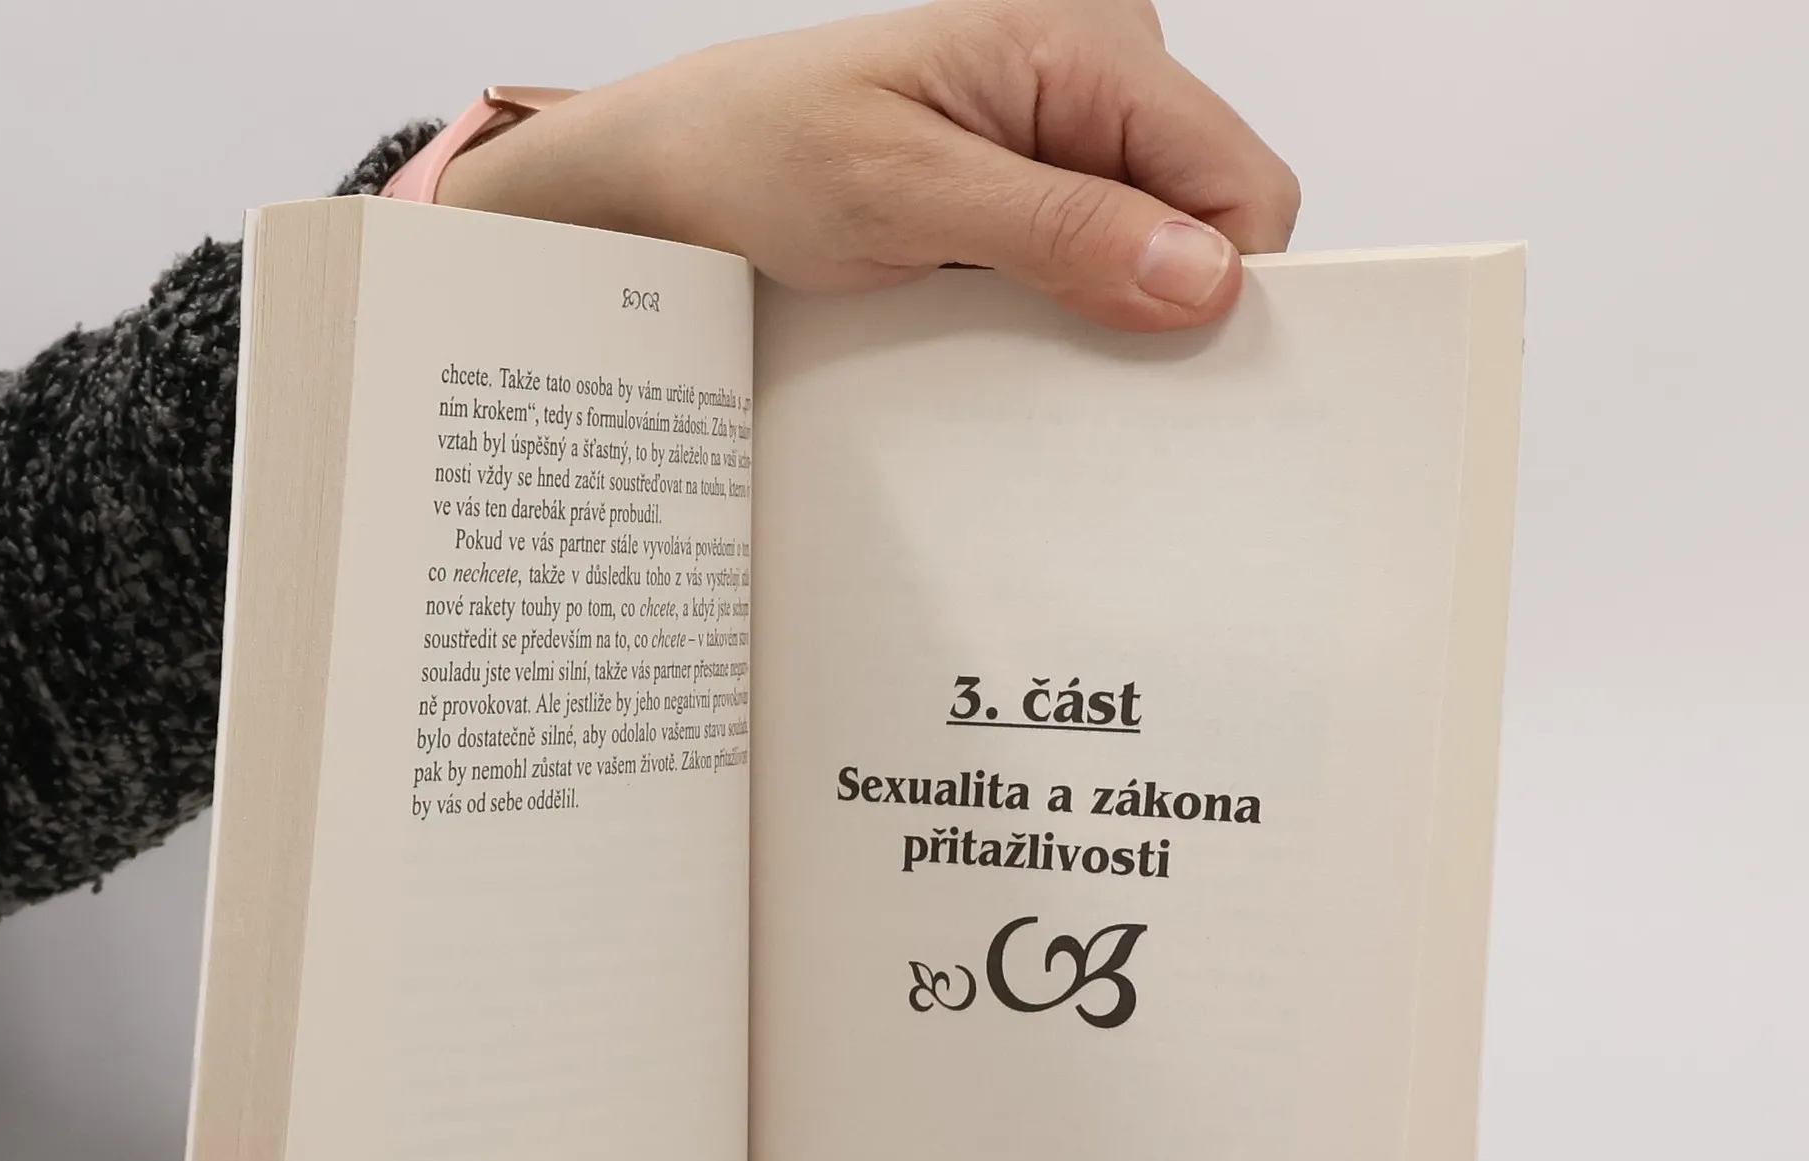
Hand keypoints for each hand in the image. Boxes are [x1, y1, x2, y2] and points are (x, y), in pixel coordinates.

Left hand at [439, 0, 1298, 330]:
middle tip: (1077, 365)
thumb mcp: (902, 194)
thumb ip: (1058, 230)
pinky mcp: (1038, 187)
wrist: (676, 175)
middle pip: (1212, 215)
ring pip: (1161, 248)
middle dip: (1167, 302)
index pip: (1239, 177)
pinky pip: (1102, 261)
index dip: (1224, 280)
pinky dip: (1072, 311)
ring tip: (1017, 332)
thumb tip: (1199, 279)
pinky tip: (1010, 326)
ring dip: (1111, 312)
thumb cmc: (758, 150)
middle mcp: (1096, 73)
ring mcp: (1070, 132)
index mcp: (1082, 41)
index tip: (1168, 363)